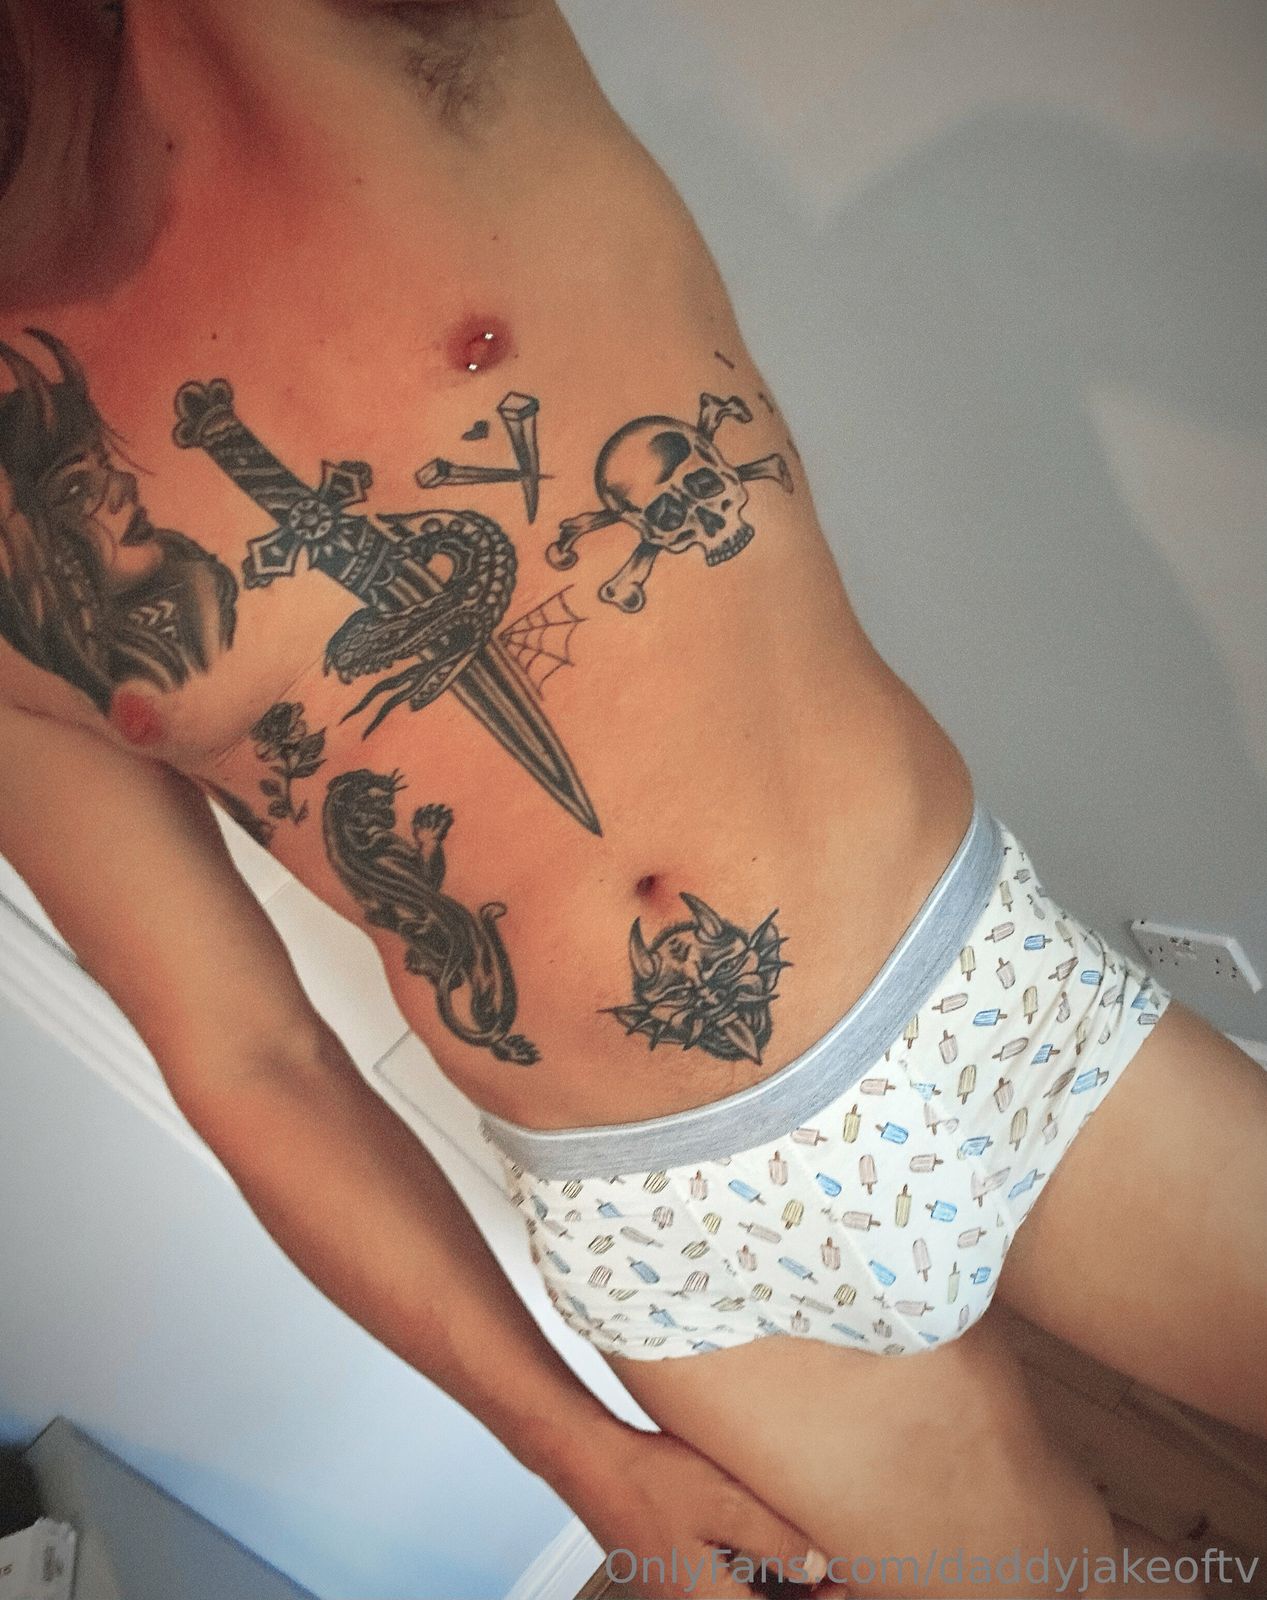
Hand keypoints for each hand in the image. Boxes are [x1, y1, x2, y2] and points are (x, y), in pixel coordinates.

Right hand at [569, 1426, 849, 1598]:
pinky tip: (765, 1556)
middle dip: (800, 1599)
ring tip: (806, 1563)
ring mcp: (674, 1599)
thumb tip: (818, 1568)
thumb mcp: (725, 1503)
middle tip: (831, 1576)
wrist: (591, 1461)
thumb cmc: (649, 1479)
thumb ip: (777, 1541)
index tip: (845, 1583)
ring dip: (776, 1593)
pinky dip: (749, 1584)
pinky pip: (719, 1594)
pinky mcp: (667, 1582)